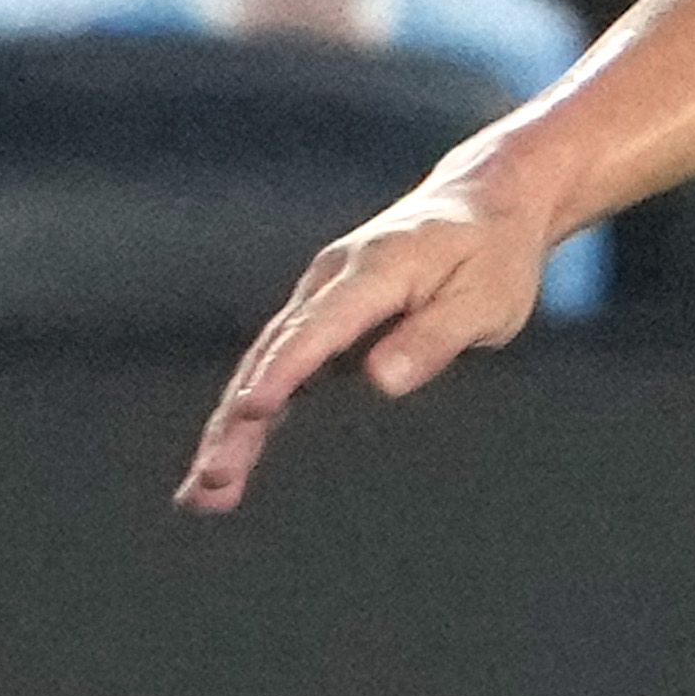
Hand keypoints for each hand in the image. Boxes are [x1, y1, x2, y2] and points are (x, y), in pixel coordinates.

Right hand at [172, 176, 553, 514]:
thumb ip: (433, 337)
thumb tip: (380, 380)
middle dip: (238, 419)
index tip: (251, 411)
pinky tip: (229, 461)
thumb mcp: (484, 298)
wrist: (483, 203)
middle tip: (215, 480)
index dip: (282, 372)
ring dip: (231, 429)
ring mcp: (318, 301)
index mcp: (369, 271)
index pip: (315, 328)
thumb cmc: (490, 254)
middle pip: (271, 356)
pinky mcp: (323, 322)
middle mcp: (328, 283)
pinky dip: (251, 414)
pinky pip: (278, 369)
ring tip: (204, 492)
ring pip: (263, 368)